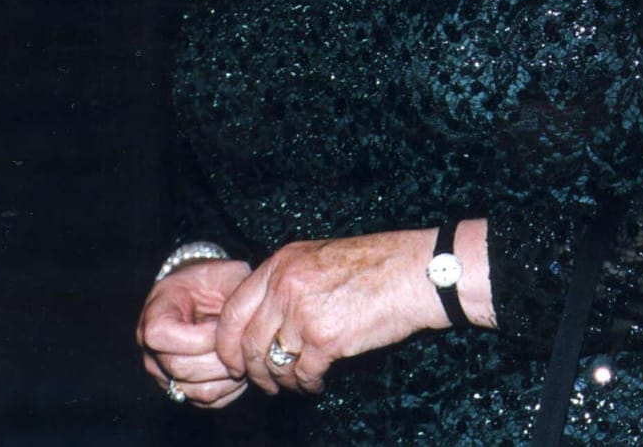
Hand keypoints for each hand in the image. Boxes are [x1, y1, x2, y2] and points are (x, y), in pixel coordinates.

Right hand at [138, 259, 252, 407]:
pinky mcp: (181, 389)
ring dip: (228, 376)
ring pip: (195, 390)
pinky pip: (206, 400)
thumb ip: (235, 291)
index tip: (226, 325)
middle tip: (244, 344)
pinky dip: (230, 388)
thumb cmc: (216, 282)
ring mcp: (164, 373)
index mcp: (155, 314)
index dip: (199, 335)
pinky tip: (241, 367)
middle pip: (180, 368)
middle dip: (220, 357)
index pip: (160, 336)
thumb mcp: (226, 274)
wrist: (205, 296)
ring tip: (245, 354)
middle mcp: (151, 349)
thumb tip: (252, 318)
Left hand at [217, 230, 444, 394]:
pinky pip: (303, 373)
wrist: (416, 273)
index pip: (232, 310)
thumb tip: (263, 318)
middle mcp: (286, 287)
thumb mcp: (321, 258)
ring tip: (294, 384)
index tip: (232, 359)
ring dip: (281, 380)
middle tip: (262, 381)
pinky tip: (317, 382)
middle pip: (247, 342)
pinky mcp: (326, 339)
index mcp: (281, 263)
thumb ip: (288, 281)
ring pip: (273, 362)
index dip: (226, 342)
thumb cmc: (378, 264)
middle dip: (251, 370)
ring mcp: (303, 313)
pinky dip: (307, 384)